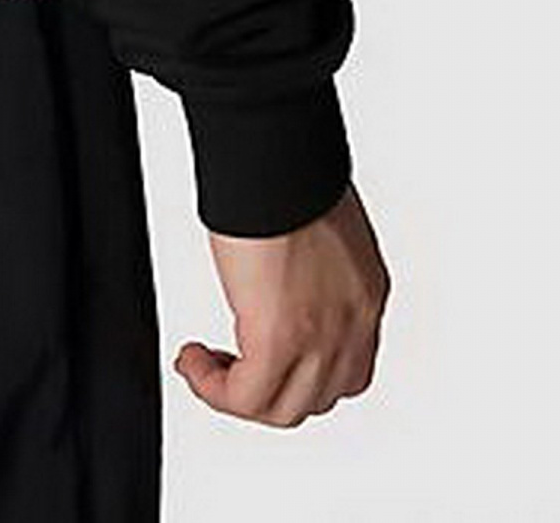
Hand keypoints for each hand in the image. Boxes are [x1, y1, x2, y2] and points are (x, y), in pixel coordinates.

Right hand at [173, 180, 388, 424]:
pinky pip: (246, 398)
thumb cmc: (288, 167)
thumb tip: (279, 276)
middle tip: (227, 363)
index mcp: (365, 293)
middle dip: (269, 388)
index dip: (302, 372)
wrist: (276, 151)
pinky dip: (215, 390)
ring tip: (206, 365)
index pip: (348, 368)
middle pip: (317, 397)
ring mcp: (323, 336)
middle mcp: (353, 323)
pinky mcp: (280, 338)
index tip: (261, 350)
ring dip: (239, 395)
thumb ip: (311, 264)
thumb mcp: (319, 228)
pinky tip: (194, 361)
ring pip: (283, 409)